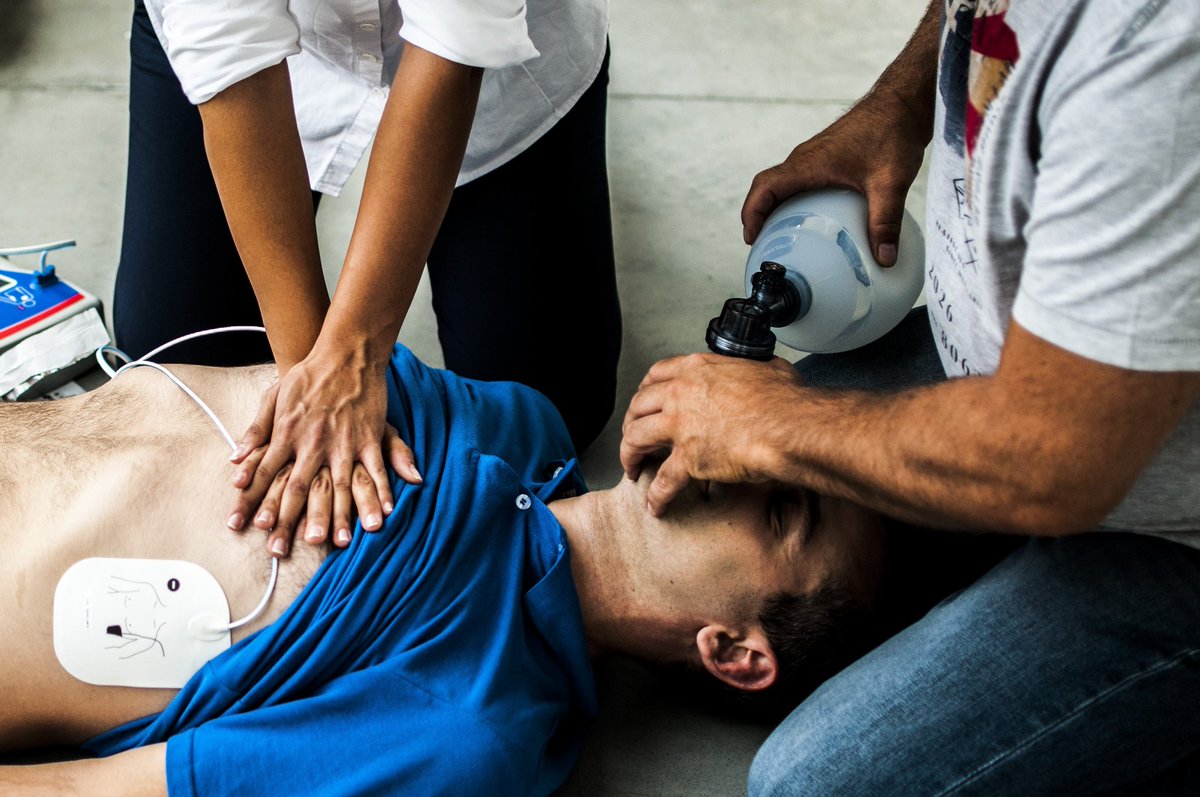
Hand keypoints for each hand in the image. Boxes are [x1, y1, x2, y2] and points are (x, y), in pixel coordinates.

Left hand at [225, 348, 421, 556]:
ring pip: (339, 487)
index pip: (267, 473)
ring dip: (338, 516)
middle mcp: (313, 444)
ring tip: (338, 542)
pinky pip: (375, 471)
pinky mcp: (368, 438)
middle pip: (299, 489)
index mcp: (287, 434)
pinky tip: (384, 514)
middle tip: (284, 549)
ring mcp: (343, 443)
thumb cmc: (309, 376)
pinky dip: (380, 492)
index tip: (250, 526)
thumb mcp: (273, 397)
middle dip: (290, 521)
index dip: (256, 500)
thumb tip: (235, 460)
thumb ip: (255, 431)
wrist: (345, 353)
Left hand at [620, 353, 803, 515]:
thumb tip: (765, 373)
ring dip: (629, 455)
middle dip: (631, 423)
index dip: (645, 390)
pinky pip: (663, 481)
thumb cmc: (786, 400)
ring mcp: (681, 425)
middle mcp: (682, 393)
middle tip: (633, 437)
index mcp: (698, 369)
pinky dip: (656, 496)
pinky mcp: (689, 458)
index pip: (657, 374)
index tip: (644, 401)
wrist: (792, 427)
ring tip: (632, 469)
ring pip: (636, 438)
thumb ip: (753, 370)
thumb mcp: (767, 369)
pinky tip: (654, 505)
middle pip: (639, 405)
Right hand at [741, 92, 928, 265]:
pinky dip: (794, 199)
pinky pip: (799, 179)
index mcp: (809, 164)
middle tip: (764, 243)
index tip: (752, 238)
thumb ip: (885, 221)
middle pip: (767, 187)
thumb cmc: (892, 132)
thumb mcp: (890, 183)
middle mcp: (805, 158)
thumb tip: (885, 259)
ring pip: (782, 183)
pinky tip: (814, 217)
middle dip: (759, 215)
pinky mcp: (826, 156)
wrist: (902, 103)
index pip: (764, 187)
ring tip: (783, 235)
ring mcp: (814, 156)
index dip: (751, 213)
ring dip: (775, 206)